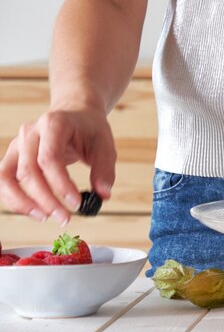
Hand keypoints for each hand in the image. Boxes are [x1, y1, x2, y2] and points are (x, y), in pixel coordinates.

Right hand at [0, 108, 115, 224]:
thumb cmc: (90, 129)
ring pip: (7, 178)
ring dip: (23, 203)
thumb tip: (103, 196)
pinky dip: (15, 200)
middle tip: (65, 218)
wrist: (75, 112)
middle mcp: (30, 133)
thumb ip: (105, 170)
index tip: (77, 204)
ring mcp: (17, 144)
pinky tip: (36, 211)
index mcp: (54, 124)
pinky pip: (4, 181)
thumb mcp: (105, 145)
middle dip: (46, 200)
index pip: (50, 158)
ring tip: (46, 218)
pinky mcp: (12, 157)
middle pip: (28, 171)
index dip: (61, 185)